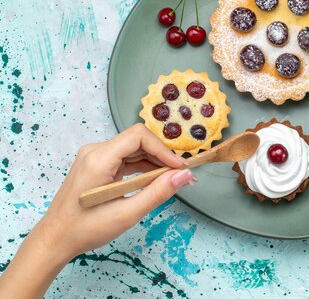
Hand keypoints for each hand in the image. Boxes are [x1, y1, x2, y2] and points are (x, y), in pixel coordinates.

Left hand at [0, 124, 196, 298]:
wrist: (54, 240)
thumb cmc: (85, 229)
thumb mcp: (127, 214)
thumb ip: (158, 192)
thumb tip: (185, 175)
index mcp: (99, 159)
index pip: (138, 136)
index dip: (163, 148)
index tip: (179, 167)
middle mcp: (95, 151)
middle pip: (137, 141)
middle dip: (161, 156)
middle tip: (180, 175)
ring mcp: (94, 157)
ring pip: (133, 149)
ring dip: (153, 162)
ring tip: (170, 180)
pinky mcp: (96, 165)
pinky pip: (125, 158)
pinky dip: (142, 167)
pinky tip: (153, 181)